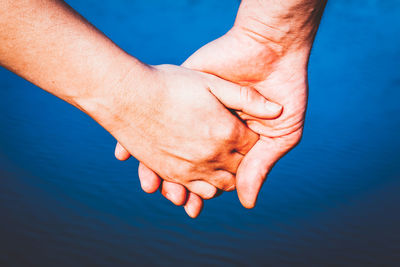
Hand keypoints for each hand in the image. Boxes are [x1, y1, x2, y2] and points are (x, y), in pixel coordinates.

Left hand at [116, 0, 324, 215]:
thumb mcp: (281, 133)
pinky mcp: (184, 89)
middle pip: (189, 163)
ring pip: (169, 144)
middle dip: (179, 182)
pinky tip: (129, 152)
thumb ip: (261, 165)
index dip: (202, 190)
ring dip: (158, 166)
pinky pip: (158, 114)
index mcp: (233, 140)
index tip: (192, 206)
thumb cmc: (284, 92)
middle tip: (172, 197)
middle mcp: (211, 127)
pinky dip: (143, 133)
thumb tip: (247, 203)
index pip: (213, 172)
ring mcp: (196, 109)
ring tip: (151, 183)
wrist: (274, 49)